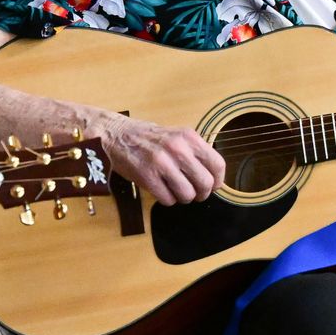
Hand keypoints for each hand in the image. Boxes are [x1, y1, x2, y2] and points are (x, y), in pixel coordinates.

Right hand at [102, 117, 225, 205]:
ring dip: (183, 198)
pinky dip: (167, 200)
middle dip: (202, 194)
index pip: (217, 164)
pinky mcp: (147, 176)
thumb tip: (214, 178)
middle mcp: (178, 148)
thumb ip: (196, 153)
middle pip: (205, 183)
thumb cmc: (150, 138)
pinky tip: (162, 190)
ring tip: (176, 191)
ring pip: (187, 194)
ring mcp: (162, 162)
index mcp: (189, 137)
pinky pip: (168, 199)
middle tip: (194, 193)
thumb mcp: (177, 136)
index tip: (213, 186)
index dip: (218, 181)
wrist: (117, 134)